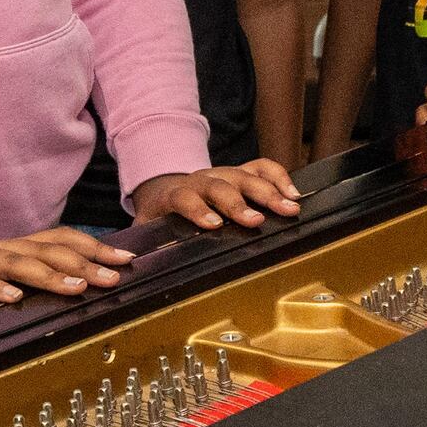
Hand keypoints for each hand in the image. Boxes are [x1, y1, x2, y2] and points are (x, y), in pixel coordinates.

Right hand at [0, 229, 132, 312]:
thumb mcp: (0, 274)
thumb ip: (32, 277)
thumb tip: (78, 288)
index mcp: (15, 247)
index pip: (62, 240)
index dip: (96, 247)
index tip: (128, 260)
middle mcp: (1, 247)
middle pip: (48, 249)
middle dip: (84, 263)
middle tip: (112, 278)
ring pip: (17, 261)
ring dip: (50, 274)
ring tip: (76, 287)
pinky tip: (13, 299)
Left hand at [128, 161, 302, 230]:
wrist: (165, 185)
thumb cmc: (160, 213)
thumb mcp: (145, 227)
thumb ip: (141, 241)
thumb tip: (133, 259)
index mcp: (175, 194)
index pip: (184, 197)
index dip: (198, 209)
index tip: (214, 225)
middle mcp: (201, 180)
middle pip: (221, 185)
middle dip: (239, 202)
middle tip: (256, 220)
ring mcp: (223, 173)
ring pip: (245, 175)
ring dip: (268, 191)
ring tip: (289, 208)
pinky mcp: (240, 171)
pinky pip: (261, 167)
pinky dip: (279, 177)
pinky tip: (294, 194)